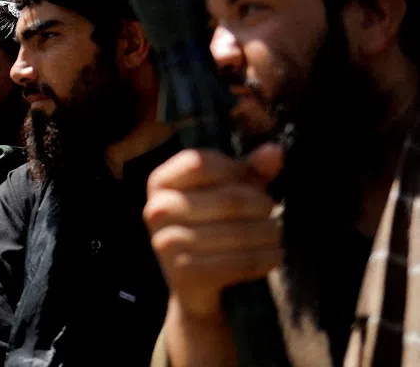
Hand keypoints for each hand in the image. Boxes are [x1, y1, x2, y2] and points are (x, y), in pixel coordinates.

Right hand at [143, 143, 282, 321]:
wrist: (193, 282)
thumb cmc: (210, 225)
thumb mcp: (226, 192)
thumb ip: (248, 170)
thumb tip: (275, 151)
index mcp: (160, 182)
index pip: (201, 162)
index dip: (235, 169)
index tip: (253, 182)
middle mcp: (157, 210)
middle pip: (228, 199)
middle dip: (262, 205)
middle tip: (274, 211)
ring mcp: (166, 243)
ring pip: (239, 232)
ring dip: (269, 233)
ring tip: (277, 233)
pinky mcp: (184, 274)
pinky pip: (239, 262)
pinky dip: (265, 258)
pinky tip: (273, 256)